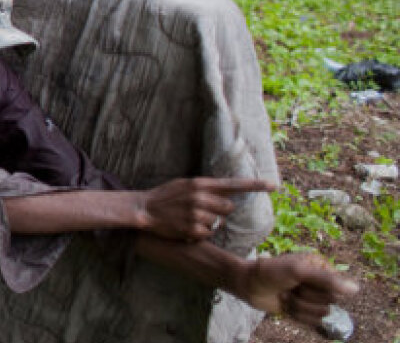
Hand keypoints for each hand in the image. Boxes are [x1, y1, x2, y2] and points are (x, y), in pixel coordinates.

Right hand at [138, 177, 272, 240]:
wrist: (144, 208)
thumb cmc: (165, 196)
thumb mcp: (185, 184)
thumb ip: (205, 188)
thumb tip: (227, 194)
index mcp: (201, 183)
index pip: (234, 184)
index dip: (256, 185)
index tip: (275, 185)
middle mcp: (201, 197)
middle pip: (228, 208)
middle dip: (220, 211)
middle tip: (202, 211)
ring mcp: (197, 213)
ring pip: (219, 223)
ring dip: (208, 224)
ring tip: (189, 219)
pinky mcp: (193, 229)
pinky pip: (208, 234)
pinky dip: (199, 234)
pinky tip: (186, 228)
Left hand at [237, 254, 357, 325]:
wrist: (248, 285)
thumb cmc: (270, 272)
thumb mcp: (298, 271)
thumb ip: (327, 280)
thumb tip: (355, 289)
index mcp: (321, 268)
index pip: (337, 287)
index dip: (317, 287)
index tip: (300, 279)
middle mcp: (320, 282)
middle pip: (330, 302)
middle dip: (306, 297)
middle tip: (290, 287)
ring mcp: (312, 297)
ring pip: (321, 314)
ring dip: (300, 306)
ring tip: (286, 296)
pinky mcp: (304, 310)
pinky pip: (313, 321)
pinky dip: (297, 315)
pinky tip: (286, 305)